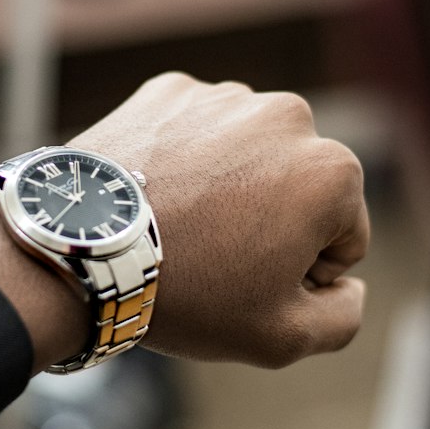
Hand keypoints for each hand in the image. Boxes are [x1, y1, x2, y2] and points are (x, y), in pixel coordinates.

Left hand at [72, 72, 368, 366]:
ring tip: (179, 225)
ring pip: (246, 156)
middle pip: (297, 188)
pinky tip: (154, 194)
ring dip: (228, 187)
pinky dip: (182, 160)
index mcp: (332, 171)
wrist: (82, 250)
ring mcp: (224, 96)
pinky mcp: (169, 91)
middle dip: (269, 221)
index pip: (342, 237)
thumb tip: (347, 285)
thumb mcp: (281, 337)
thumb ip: (343, 316)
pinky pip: (194, 133)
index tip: (247, 280)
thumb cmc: (187, 295)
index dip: (299, 273)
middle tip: (212, 255)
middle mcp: (288, 116)